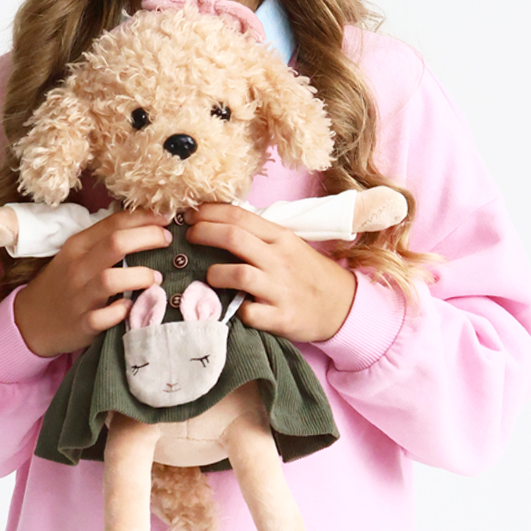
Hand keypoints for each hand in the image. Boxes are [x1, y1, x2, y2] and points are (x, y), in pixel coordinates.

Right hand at [13, 210, 171, 357]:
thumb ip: (104, 240)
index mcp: (78, 246)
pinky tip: (132, 307)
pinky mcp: (82, 324)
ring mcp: (79, 296)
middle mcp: (78, 268)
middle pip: (116, 243)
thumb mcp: (77, 255)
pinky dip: (122, 311)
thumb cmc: (63, 283)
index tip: (166, 217)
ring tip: (156, 278)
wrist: (31, 320)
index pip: (113, 223)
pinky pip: (104, 317)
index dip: (143, 217)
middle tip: (167, 240)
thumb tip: (146, 225)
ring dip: (140, 276)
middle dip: (148, 237)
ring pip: (111, 279)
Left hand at [185, 204, 356, 343]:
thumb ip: (257, 235)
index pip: (239, 216)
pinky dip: (236, 310)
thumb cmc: (306, 272)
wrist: (342, 305)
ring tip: (209, 276)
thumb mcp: (288, 244)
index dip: (209, 212)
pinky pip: (249, 313)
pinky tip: (232, 308)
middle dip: (203, 233)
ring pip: (239, 274)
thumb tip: (216, 224)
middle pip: (233, 238)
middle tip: (188, 236)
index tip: (190, 214)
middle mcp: (279, 259)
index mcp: (280, 237)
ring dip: (215, 274)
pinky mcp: (281, 317)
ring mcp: (280, 289)